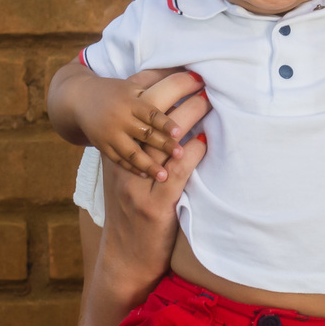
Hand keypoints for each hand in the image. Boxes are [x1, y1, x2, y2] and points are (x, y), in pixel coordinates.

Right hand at [77, 70, 203, 181]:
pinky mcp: (102, 146)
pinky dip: (132, 169)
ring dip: (149, 164)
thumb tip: (190, 76)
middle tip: (180, 154)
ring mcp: (109, 134)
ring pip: (131, 152)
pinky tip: (146, 175)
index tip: (179, 131)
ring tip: (165, 176)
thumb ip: (158, 85)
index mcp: (130, 101)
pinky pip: (118, 160)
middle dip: (163, 145)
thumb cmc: (115, 91)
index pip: (150, 113)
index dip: (165, 122)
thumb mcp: (133, 85)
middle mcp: (119, 118)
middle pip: (144, 134)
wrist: (79, 99)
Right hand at [96, 72, 210, 297]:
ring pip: (162, 141)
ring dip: (188, 116)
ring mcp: (136, 186)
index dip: (154, 83)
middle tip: (200, 79)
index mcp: (116, 153)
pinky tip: (205, 141)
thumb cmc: (133, 212)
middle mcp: (122, 165)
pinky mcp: (153, 207)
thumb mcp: (129, 175)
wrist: (124, 259)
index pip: (132, 109)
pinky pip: (175, 174)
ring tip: (208, 101)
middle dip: (173, 92)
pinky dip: (192, 153)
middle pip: (145, 117)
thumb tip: (167, 115)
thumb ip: (142, 148)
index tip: (179, 66)